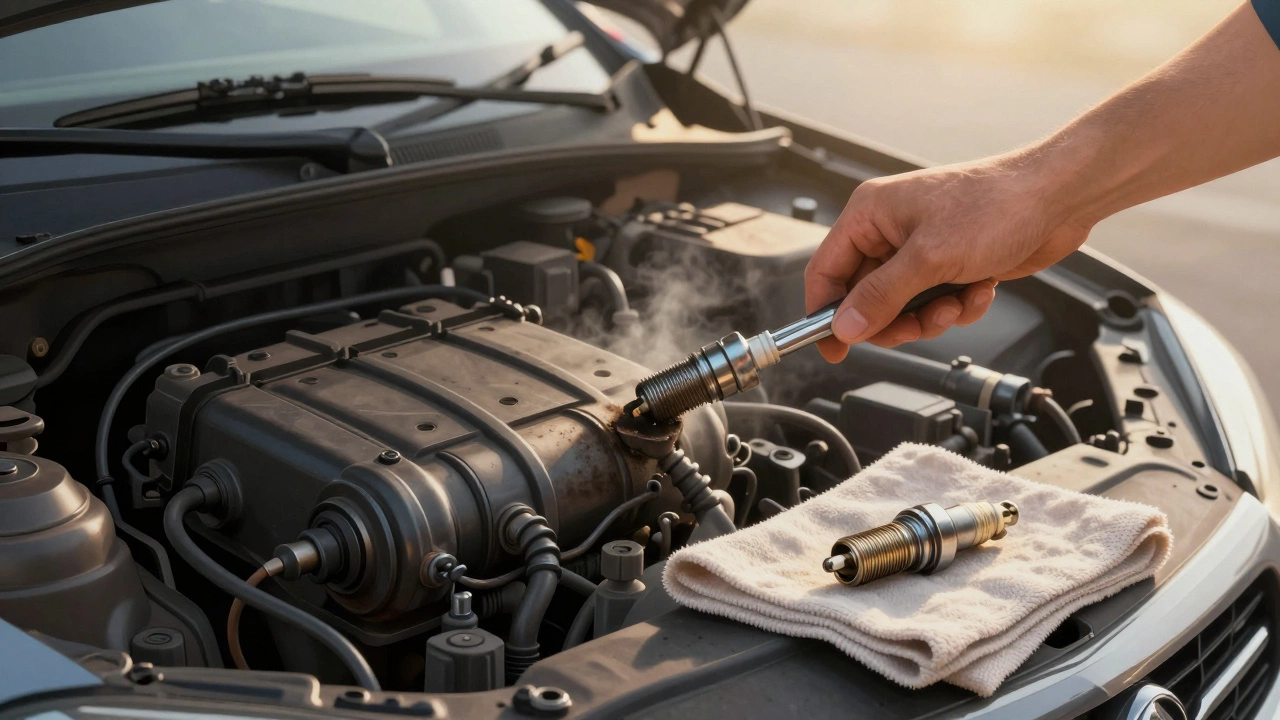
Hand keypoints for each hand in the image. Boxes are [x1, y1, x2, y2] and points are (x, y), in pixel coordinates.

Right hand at [804, 156, 1091, 361]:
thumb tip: (845, 326)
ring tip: (956, 302)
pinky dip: (957, 307)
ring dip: (930, 316)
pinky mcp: (949, 265)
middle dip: (892, 319)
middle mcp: (890, 231)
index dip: (824, 312)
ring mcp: (921, 249)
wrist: (1058, 198)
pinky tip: (979, 289)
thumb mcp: (930, 258)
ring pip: (901, 308)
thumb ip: (881, 296)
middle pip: (864, 297)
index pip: (826, 270)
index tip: (833, 347)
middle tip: (912, 327)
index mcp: (871, 214)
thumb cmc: (997, 204)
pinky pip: (934, 305)